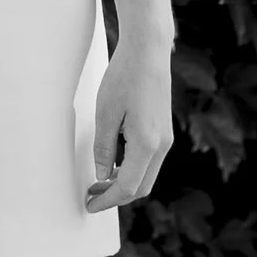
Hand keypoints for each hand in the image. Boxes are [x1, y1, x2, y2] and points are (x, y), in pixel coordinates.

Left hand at [87, 35, 172, 209]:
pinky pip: (150, 162)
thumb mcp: (105, 113)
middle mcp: (162, 145)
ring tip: (100, 181)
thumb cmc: (125, 77)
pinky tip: (115, 164)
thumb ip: (104, 148)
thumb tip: (103, 175)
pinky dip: (133, 170)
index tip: (90, 205)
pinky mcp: (164, 131)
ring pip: (147, 176)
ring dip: (125, 183)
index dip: (107, 200)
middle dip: (117, 196)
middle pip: (142, 187)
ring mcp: (166, 138)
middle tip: (92, 196)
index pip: (128, 187)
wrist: (148, 51)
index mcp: (147, 143)